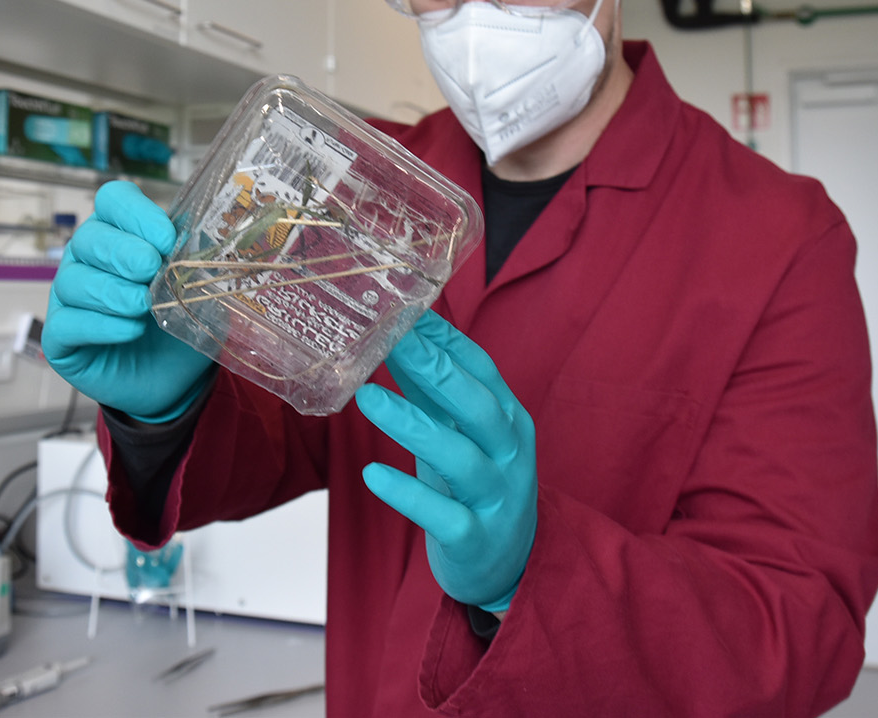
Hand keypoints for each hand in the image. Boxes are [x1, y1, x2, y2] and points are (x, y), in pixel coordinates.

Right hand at [43, 181, 213, 421]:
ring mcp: (68, 298)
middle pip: (89, 238)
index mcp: (119, 233)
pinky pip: (67, 323)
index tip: (167, 240)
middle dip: (122, 252)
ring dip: (112, 291)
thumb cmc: (180, 321)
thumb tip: (199, 243)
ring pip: (73, 281)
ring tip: (142, 307)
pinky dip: (100, 325)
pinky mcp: (60, 338)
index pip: (113, 200)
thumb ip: (196, 261)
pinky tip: (130, 330)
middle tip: (150, 270)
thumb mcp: (199, 287)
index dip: (136, 214)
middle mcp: (87, 260)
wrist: (174, 377)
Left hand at [356, 311, 536, 611]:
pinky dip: (407, 494)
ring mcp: (496, 498)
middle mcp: (510, 454)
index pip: (482, 369)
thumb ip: (433, 392)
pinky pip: (442, 516)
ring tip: (367, 399)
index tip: (406, 311)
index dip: (445, 340)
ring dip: (412, 425)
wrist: (507, 565)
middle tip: (391, 342)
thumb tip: (395, 340)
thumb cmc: (476, 486)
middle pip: (478, 406)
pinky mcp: (475, 539)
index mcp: (509, 419)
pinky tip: (371, 474)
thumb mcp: (460, 434)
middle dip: (436, 370)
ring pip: (460, 457)